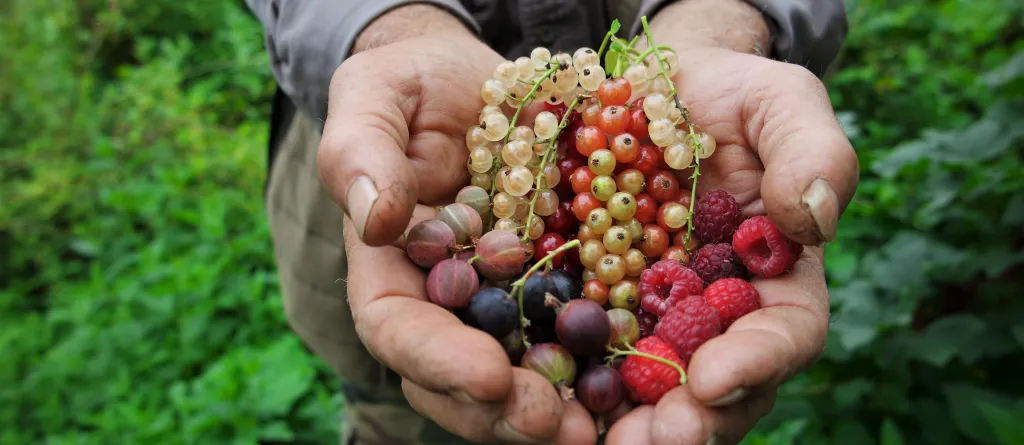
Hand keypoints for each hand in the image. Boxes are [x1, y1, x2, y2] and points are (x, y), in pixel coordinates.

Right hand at [317, 7, 598, 443]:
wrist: (479, 81)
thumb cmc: (414, 82)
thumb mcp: (378, 95)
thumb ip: (363, 152)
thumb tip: (376, 221)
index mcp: (390, 266)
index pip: (396, 327)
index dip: (436, 360)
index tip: (488, 374)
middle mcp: (442, 299)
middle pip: (453, 377)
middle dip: (499, 409)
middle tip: (554, 425)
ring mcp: (499, 301)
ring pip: (514, 377)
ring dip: (550, 411)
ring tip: (595, 430)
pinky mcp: (553, 289)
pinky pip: (570, 340)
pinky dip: (595, 370)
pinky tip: (631, 385)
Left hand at [605, 47, 858, 444]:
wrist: (652, 89)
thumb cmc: (727, 93)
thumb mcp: (779, 99)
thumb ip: (811, 151)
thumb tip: (811, 219)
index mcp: (779, 277)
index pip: (785, 334)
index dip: (757, 362)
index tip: (713, 377)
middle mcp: (720, 312)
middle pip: (720, 386)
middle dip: (690, 420)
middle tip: (652, 441)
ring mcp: (658, 317)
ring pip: (652, 388)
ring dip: (629, 422)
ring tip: (596, 441)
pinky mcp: (598, 305)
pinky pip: (586, 353)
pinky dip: (571, 382)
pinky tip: (543, 399)